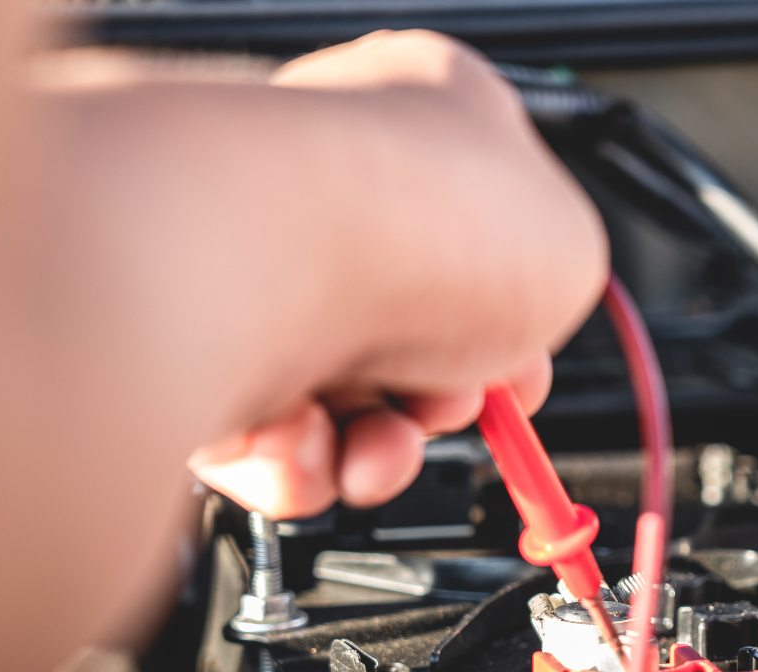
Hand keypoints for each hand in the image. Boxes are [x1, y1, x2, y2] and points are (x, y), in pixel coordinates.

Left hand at [181, 31, 604, 517]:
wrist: (282, 254)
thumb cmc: (423, 219)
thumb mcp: (573, 248)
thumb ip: (555, 285)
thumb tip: (521, 329)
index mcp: (422, 123)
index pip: (476, 236)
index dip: (512, 323)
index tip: (523, 371)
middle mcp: (327, 185)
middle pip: (405, 334)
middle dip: (440, 402)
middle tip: (450, 404)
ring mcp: (251, 260)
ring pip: (333, 401)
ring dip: (374, 449)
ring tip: (376, 446)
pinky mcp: (184, 338)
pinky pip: (255, 436)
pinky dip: (293, 463)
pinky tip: (309, 442)